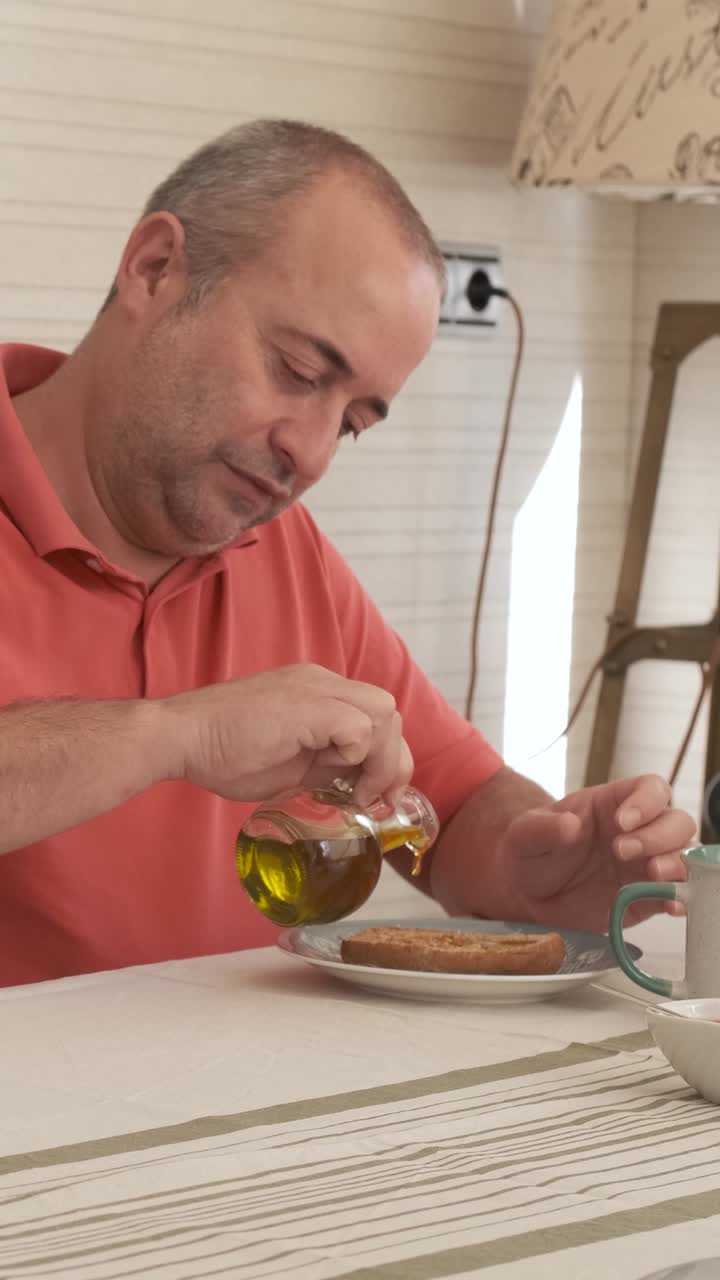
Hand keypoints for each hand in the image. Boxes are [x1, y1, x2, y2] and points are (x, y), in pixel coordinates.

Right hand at [159, 663, 412, 804]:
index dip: (385, 756)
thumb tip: (357, 782)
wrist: (182, 738)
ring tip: (357, 793)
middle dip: (392, 760)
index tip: (373, 794)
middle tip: (377, 799)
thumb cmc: (222, 754)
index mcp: (317, 692)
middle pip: (387, 710)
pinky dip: (356, 755)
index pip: (374, 715)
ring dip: (379, 759)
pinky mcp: (309, 705)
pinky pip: (360, 726)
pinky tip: (332, 777)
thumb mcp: (290, 765)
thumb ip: (325, 765)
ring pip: (383, 712)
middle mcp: (322, 682)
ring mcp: (316, 688)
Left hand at [495, 774, 695, 931]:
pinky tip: (671, 905)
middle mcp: (639, 831)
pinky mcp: (647, 898)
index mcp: (613, 804)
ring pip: (683, 856)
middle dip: (658, 835)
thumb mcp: (524, 835)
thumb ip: (543, 828)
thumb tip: (569, 824)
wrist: (527, 894)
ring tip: (652, 875)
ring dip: (675, 864)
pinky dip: (680, 899)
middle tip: (623, 851)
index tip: (622, 821)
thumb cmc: (531, 853)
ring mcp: (645, 865)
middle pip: (676, 821)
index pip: (650, 789)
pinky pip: (676, 895)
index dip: (646, 801)